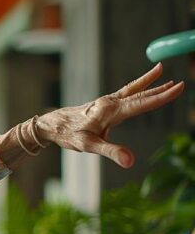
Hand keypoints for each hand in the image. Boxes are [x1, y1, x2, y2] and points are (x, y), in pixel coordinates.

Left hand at [36, 62, 184, 167]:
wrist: (51, 125)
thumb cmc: (68, 135)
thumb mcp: (88, 146)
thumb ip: (111, 152)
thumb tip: (130, 161)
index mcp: (110, 110)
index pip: (141, 103)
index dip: (161, 97)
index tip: (179, 88)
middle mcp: (110, 102)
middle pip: (140, 95)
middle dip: (161, 90)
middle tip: (182, 84)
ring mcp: (107, 101)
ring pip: (133, 91)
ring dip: (150, 83)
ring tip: (165, 73)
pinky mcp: (104, 103)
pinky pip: (126, 92)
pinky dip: (138, 85)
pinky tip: (146, 82)